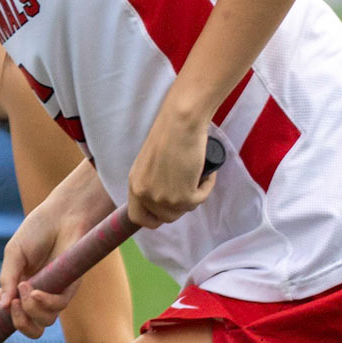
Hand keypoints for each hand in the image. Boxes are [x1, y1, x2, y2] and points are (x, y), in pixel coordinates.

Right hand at [0, 166, 111, 337]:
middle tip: (11, 306)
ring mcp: (52, 292)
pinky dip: (44, 303)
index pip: (0, 306)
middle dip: (18, 324)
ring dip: (30, 309)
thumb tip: (3, 306)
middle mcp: (34, 293)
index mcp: (17, 284)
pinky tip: (35, 291)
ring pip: (43, 322)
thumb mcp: (14, 253)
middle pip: (28, 326)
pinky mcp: (69, 287)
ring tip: (24, 287)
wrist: (62, 216)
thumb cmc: (37, 230)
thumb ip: (6, 279)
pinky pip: (58, 307)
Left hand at [126, 102, 218, 227]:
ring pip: (184, 210)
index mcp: (135, 185)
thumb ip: (150, 180)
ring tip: (197, 175)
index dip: (152, 219)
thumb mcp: (149, 162)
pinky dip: (206, 187)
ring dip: (194, 196)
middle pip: (165, 217)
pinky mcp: (183, 197)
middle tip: (188, 186)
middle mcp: (145, 195)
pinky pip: (200, 200)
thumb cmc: (168, 134)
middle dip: (179, 206)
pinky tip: (206, 173)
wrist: (180, 123)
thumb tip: (165, 192)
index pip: (138, 217)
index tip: (165, 212)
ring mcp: (163, 199)